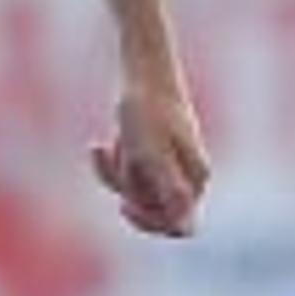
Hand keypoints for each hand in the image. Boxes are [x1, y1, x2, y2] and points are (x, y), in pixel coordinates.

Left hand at [89, 60, 210, 239]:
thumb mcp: (150, 153)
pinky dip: (114, 162)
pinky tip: (98, 144)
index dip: (150, 222)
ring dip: (118, 170)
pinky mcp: (157, 154)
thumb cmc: (146, 108)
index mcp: (196, 178)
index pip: (181, 225)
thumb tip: (187, 229)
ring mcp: (174, 165)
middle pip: (154, 207)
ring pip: (138, 190)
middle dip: (128, 186)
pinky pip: (132, 173)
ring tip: (114, 139)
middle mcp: (189, 175)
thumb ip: (168, 191)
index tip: (123, 205)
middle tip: (118, 155)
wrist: (143, 67)